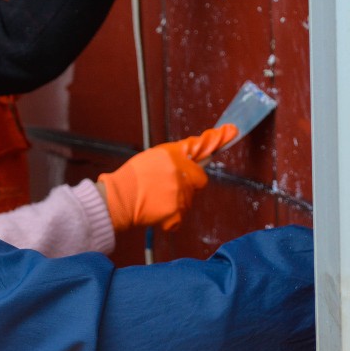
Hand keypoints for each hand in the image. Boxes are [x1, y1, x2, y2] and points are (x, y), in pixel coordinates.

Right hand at [98, 124, 237, 230]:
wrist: (118, 199)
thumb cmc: (132, 177)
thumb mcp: (153, 155)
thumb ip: (176, 153)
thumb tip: (196, 147)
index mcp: (174, 156)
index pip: (203, 154)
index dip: (210, 152)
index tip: (231, 131)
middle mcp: (181, 174)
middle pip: (198, 181)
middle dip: (189, 184)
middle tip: (167, 186)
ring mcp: (180, 196)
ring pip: (188, 201)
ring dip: (177, 201)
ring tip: (155, 199)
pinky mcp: (176, 214)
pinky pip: (179, 218)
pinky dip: (170, 219)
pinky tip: (156, 212)